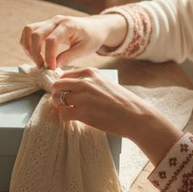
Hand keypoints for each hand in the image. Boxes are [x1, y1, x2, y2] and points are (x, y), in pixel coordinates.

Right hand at [19, 14, 126, 68]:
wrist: (94, 27)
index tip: (51, 68)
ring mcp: (49, 21)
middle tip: (42, 67)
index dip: (49, 56)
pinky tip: (36, 55)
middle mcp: (56, 20)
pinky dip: (28, 44)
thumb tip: (52, 66)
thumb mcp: (84, 50)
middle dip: (35, 53)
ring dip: (28, 47)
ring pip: (28, 30)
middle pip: (36, 34)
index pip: (52, 40)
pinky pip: (29, 32)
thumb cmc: (92, 38)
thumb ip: (68, 57)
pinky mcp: (45, 25)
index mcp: (68, 25)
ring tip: (37, 61)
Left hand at [51, 68, 183, 163]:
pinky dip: (65, 117)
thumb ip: (89, 82)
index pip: (64, 75)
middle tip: (63, 104)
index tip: (66, 94)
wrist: (135, 116)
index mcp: (90, 72)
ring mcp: (83, 97)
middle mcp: (85, 82)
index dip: (62, 87)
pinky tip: (74, 119)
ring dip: (60, 107)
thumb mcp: (105, 83)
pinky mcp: (83, 112)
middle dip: (57, 95)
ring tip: (70, 111)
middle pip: (57, 86)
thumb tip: (69, 88)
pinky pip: (63, 114)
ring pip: (57, 99)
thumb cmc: (122, 102)